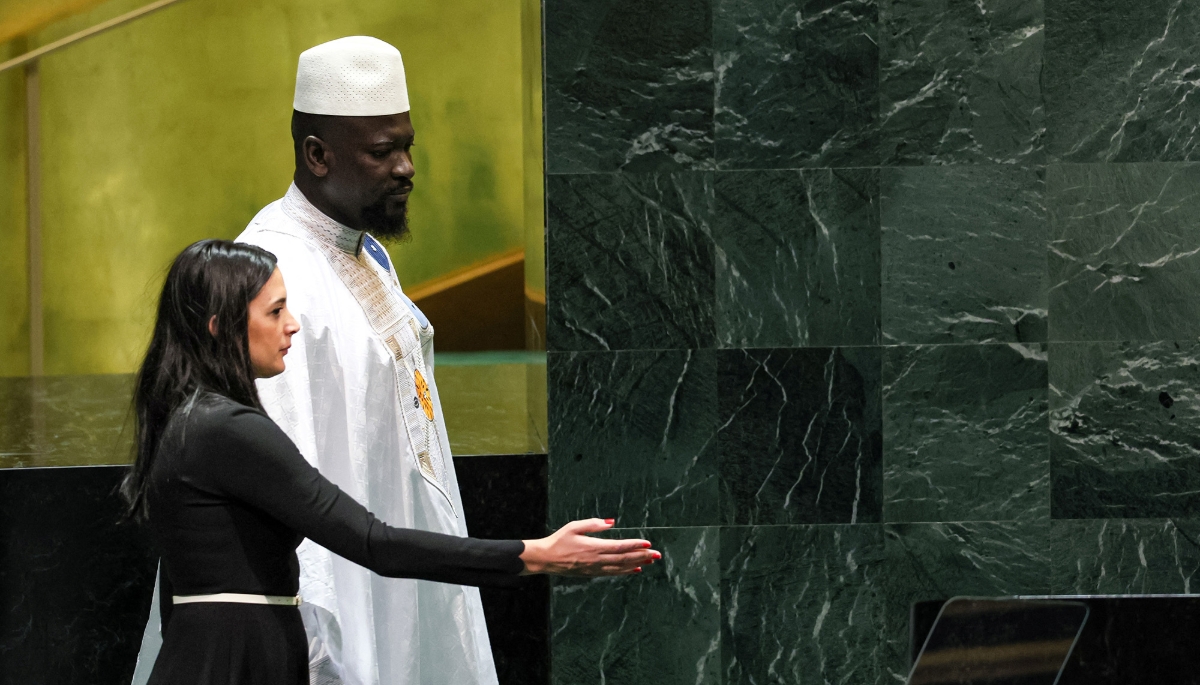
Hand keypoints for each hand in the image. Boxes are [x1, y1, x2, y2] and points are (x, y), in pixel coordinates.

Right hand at [520, 518, 658, 576]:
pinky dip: (625, 572)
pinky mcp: (592, 573)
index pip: (619, 547)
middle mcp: (596, 560)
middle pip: (624, 559)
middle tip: (657, 555)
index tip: (648, 544)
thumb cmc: (559, 540)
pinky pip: (612, 573)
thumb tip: (611, 522)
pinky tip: (634, 570)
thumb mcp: (574, 526)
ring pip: (620, 568)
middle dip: (642, 556)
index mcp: (593, 547)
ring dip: (637, 564)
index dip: (635, 545)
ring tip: (650, 561)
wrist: (545, 559)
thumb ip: (594, 524)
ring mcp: (594, 568)